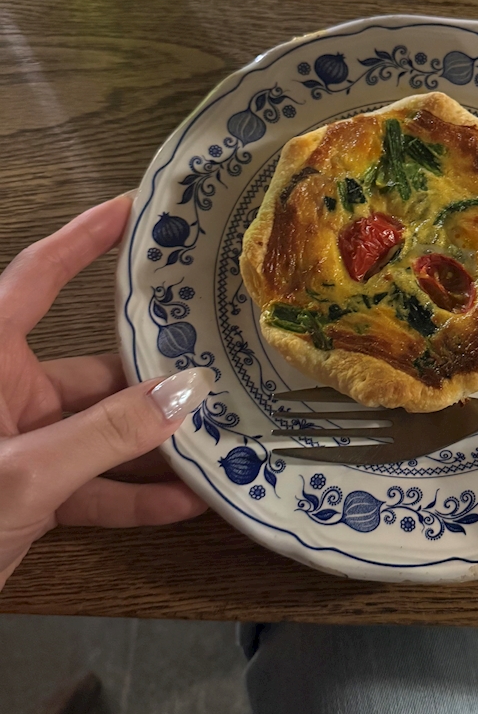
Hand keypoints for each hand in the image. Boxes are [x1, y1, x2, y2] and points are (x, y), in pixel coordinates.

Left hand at [0, 194, 212, 592]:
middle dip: (154, 377)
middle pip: (92, 371)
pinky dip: (133, 497)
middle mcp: (4, 394)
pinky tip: (187, 504)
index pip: (36, 278)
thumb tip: (188, 392)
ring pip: (100, 433)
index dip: (82, 239)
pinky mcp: (27, 493)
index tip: (131, 210)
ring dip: (154, 446)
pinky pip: (91, 487)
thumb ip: (108, 434)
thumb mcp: (26, 473)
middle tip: (218, 364)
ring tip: (220, 441)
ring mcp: (19, 445)